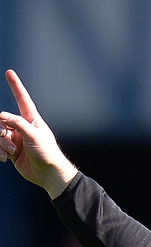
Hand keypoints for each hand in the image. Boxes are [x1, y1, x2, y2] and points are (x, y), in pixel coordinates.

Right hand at [0, 69, 76, 198]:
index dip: (16, 86)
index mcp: (31, 120)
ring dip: (1, 144)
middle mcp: (22, 127)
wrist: (48, 174)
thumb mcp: (34, 135)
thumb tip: (1, 116)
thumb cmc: (47, 153)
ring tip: (11, 152)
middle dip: (0, 131)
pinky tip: (6, 158)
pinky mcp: (11, 150)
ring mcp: (16, 138)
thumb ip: (17, 123)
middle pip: (1, 120)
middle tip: (8, 140)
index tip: (10, 72)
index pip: (22, 99)